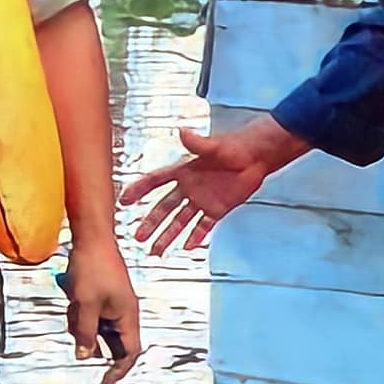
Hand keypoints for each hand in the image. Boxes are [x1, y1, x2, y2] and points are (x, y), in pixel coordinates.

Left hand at [67, 236, 144, 383]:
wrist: (91, 238)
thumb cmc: (92, 268)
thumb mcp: (84, 304)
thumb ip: (84, 333)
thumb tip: (83, 357)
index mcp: (127, 316)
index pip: (130, 353)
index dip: (118, 370)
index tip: (103, 382)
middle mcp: (124, 313)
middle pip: (112, 342)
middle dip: (91, 342)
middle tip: (76, 332)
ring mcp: (114, 304)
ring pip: (98, 329)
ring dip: (83, 327)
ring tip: (73, 308)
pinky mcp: (103, 297)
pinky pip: (93, 316)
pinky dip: (81, 315)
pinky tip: (73, 301)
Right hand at [123, 121, 286, 256]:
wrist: (258, 156)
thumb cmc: (237, 146)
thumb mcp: (216, 146)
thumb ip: (198, 143)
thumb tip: (182, 132)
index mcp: (184, 170)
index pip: (155, 181)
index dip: (139, 189)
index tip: (124, 200)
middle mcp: (189, 187)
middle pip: (164, 208)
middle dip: (151, 222)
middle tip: (138, 236)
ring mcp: (202, 200)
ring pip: (180, 222)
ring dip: (168, 236)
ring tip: (156, 252)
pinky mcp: (217, 209)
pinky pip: (203, 227)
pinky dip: (195, 237)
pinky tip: (186, 248)